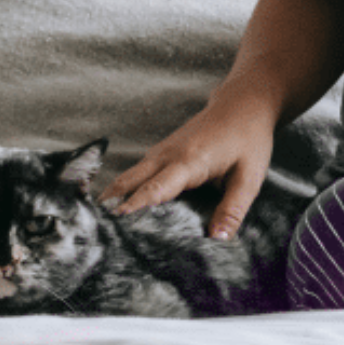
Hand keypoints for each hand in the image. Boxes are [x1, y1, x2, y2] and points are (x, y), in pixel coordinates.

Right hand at [98, 97, 274, 239]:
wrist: (243, 102)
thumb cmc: (248, 137)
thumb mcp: (249, 176)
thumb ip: (232, 210)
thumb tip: (217, 242)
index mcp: (188, 161)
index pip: (154, 189)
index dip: (133, 210)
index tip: (112, 229)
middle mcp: (167, 155)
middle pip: (129, 183)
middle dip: (110, 210)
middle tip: (93, 239)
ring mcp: (161, 152)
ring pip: (128, 178)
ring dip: (112, 201)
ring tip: (97, 232)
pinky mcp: (161, 153)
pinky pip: (135, 174)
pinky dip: (122, 192)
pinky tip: (117, 212)